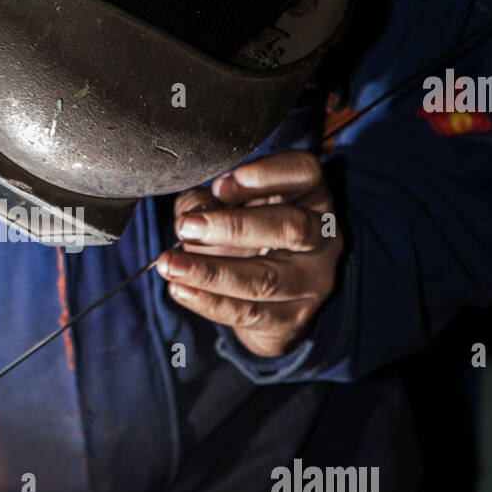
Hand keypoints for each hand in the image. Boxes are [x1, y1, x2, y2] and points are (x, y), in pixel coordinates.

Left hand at [155, 151, 340, 357]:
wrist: (267, 298)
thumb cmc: (245, 235)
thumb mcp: (227, 206)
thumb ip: (208, 201)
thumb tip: (190, 215)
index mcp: (311, 195)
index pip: (304, 173)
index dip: (266, 175)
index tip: (220, 185)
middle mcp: (322, 237)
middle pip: (291, 228)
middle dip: (233, 228)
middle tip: (187, 227)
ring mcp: (312, 281)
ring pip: (265, 279)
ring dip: (210, 272)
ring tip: (170, 264)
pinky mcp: (292, 318)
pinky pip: (249, 313)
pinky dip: (209, 302)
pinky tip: (180, 289)